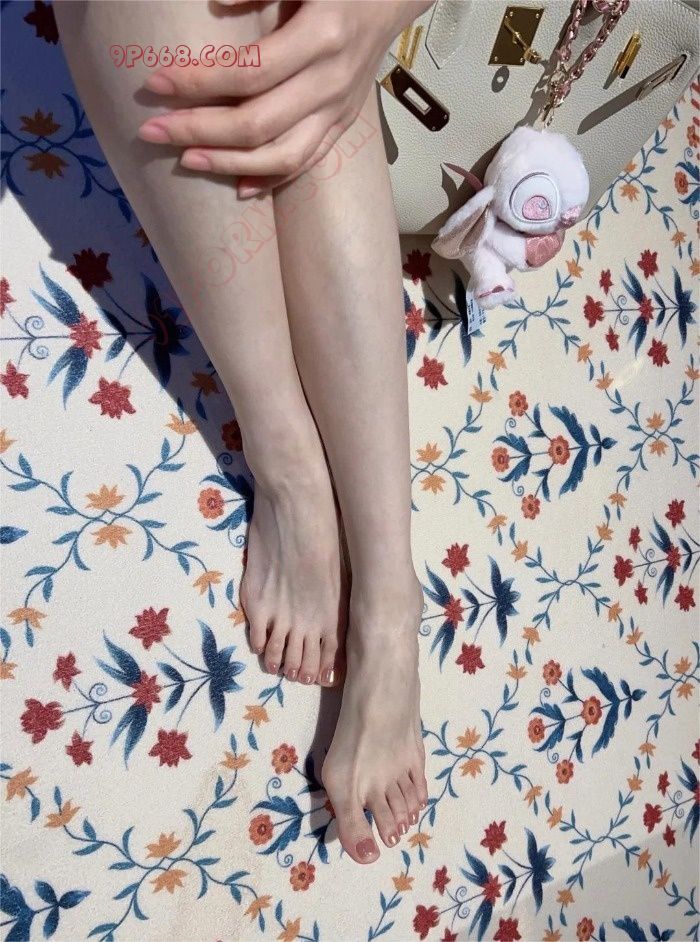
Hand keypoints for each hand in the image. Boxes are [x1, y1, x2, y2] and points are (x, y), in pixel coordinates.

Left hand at [137, 0, 432, 196]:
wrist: (389, 0)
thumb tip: (216, 4)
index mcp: (322, 37)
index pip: (249, 72)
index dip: (200, 81)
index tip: (156, 82)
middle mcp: (331, 83)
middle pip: (258, 124)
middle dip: (200, 130)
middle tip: (152, 131)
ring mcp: (338, 111)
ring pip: (281, 156)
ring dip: (229, 164)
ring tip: (186, 160)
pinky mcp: (341, 125)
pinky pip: (305, 163)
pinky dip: (270, 180)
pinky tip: (239, 189)